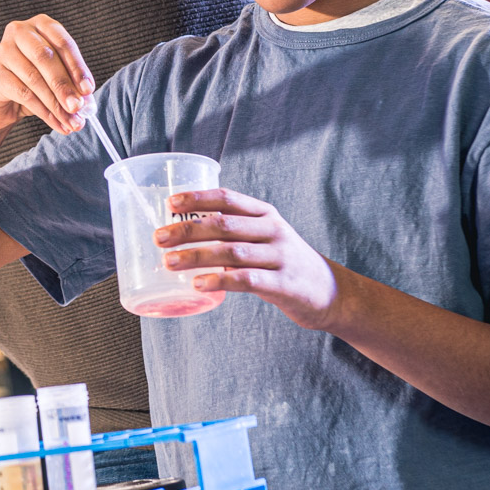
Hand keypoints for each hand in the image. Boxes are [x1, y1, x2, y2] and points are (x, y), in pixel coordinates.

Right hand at [0, 15, 93, 137]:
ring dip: (56, 104)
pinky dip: (43, 111)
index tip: (88, 89)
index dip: (77, 67)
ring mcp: (3, 51)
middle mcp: (19, 32)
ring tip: (71, 122)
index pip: (62, 42)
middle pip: (46, 58)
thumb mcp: (54, 79)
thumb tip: (86, 102)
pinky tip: (56, 122)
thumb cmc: (30, 84)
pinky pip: (23, 94)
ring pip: (35, 78)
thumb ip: (70, 84)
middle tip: (78, 107)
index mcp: (40, 25)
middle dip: (65, 86)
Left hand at [157, 189, 344, 328]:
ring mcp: (280, 256)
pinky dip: (221, 280)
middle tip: (159, 238)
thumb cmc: (284, 263)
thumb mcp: (265, 238)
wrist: (330, 291)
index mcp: (265, 214)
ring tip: (169, 262)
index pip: (227, 198)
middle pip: (224, 224)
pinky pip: (248, 280)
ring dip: (197, 256)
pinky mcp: (284, 284)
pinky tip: (199, 285)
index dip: (198, 198)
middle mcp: (273, 230)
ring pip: (232, 252)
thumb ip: (234, 234)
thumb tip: (183, 236)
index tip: (170, 204)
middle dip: (188, 230)